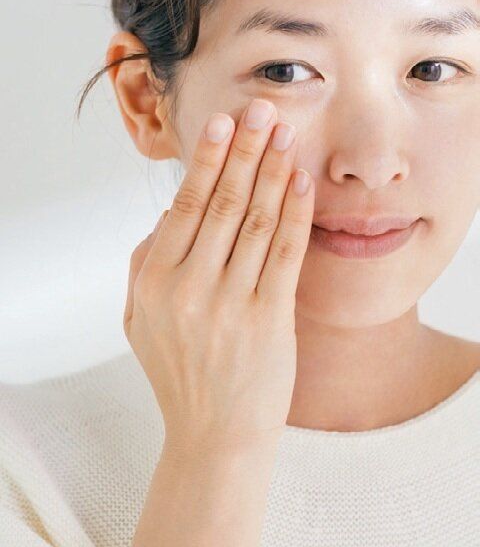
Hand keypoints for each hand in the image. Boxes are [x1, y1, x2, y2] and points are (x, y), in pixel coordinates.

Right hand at [123, 98, 314, 454]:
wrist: (214, 436)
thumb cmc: (178, 371)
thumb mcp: (139, 319)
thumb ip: (145, 262)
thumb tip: (170, 209)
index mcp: (154, 281)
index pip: (184, 205)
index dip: (209, 159)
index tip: (225, 123)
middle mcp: (188, 288)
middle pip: (223, 202)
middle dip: (246, 150)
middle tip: (263, 110)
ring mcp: (230, 304)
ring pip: (257, 221)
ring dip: (274, 171)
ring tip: (286, 135)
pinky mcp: (269, 320)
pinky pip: (285, 253)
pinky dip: (295, 213)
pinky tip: (301, 183)